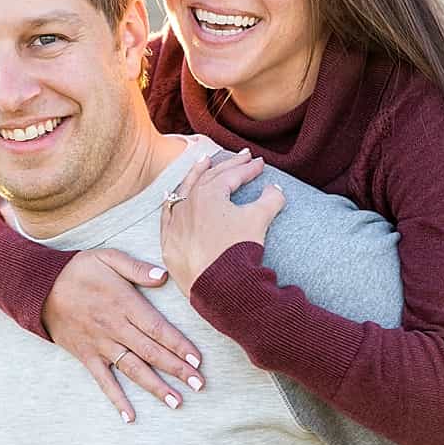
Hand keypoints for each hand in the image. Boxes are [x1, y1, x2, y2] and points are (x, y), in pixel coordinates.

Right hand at [41, 249, 204, 423]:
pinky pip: (104, 381)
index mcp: (125, 304)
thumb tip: (165, 276)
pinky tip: (130, 416)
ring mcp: (101, 345)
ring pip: (133, 369)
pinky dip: (117, 400)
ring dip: (155, 387)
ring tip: (176, 402)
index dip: (179, 345)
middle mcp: (115, 328)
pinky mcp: (86, 356)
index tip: (198, 360)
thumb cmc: (78, 270)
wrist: (39, 288)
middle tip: (199, 385)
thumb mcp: (108, 258)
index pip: (158, 328)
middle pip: (151, 352)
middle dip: (177, 370)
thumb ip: (137, 268)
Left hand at [160, 150, 286, 295]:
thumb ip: (270, 199)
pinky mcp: (169, 243)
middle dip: (227, 165)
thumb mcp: (259, 220)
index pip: (231, 176)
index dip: (248, 168)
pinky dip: (171, 203)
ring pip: (183, 192)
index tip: (261, 164)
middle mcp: (188, 205)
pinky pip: (167, 216)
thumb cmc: (238, 251)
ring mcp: (175, 224)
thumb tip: (276, 189)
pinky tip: (172, 194)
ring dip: (195, 175)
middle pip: (208, 178)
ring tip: (205, 162)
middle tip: (242, 157)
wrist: (221, 287)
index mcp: (209, 194)